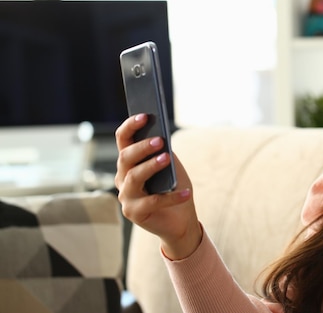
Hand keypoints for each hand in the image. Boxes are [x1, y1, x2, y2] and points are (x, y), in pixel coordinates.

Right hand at [115, 114, 201, 259]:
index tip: (145, 115)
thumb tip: (161, 136)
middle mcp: (122, 178)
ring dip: (150, 166)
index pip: (123, 140)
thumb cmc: (174, 187)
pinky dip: (171, 197)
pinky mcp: (134, 213)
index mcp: (129, 163)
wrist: (180, 219)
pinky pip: (152, 202)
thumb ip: (164, 152)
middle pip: (125, 158)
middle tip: (159, 141)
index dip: (130, 126)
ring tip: (166, 159)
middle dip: (141, 148)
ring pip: (133, 178)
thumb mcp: (171, 166)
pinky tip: (186, 192)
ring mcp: (126, 197)